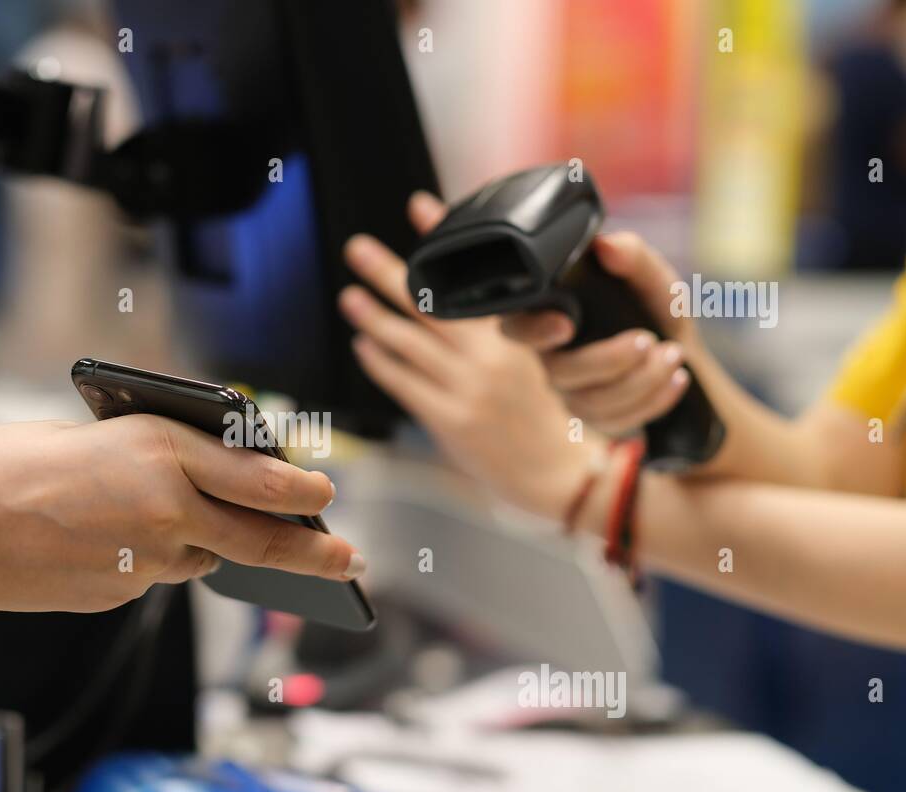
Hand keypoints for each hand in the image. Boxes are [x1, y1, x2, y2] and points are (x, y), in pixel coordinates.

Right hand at [0, 416, 363, 614]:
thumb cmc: (10, 465)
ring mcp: (149, 562)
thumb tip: (190, 478)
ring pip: (206, 560)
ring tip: (216, 541)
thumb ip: (156, 459)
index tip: (327, 495)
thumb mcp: (100, 436)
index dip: (303, 491)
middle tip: (347, 559)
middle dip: (313, 553)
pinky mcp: (124, 595)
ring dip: (216, 550)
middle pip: (261, 540)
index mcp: (165, 453)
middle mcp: (170, 511)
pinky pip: (158, 577)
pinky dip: (156, 561)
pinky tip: (119, 543)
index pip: (262, 477)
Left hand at [340, 200, 596, 522]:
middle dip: (390, 273)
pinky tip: (363, 345)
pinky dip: (381, 363)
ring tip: (350, 295)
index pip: (472, 275)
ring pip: (409, 343)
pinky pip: (405, 385)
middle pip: (430, 304)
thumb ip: (498, 324)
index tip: (420, 206)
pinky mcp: (449, 421)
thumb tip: (457, 291)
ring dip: (374, 316)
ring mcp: (467, 390)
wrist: (555, 471)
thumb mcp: (530, 357)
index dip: (445, 240)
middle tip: (358, 248)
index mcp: (513, 335)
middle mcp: (490, 358)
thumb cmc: (541, 411)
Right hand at [501, 227, 700, 436]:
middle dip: (609, 359)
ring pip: (591, 403)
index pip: (516, 327)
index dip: (532, 330)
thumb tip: (606, 245)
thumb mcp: (651, 278)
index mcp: (552, 318)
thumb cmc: (653, 310)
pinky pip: (617, 423)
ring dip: (640, 380)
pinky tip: (677, 380)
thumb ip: (631, 256)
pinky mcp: (598, 420)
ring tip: (674, 355)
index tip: (566, 325)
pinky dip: (654, 400)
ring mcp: (573, 394)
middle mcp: (554, 359)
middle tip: (648, 339)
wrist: (681, 353)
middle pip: (561, 373)